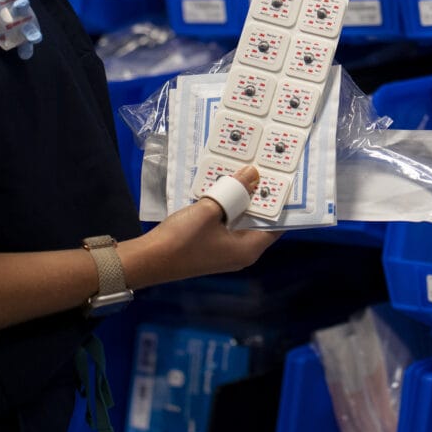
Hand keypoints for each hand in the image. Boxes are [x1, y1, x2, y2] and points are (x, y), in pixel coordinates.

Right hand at [138, 165, 280, 282]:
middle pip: (259, 222)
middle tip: (264, 171)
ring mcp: (226, 252)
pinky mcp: (212, 247)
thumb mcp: (209, 210)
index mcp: (248, 249)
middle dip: (260, 198)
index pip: (276, 225)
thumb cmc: (183, 239)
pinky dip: (228, 208)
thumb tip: (253, 173)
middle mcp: (241, 253)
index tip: (284, 181)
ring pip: (241, 222)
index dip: (280, 204)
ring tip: (246, 174)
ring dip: (242, 201)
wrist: (148, 260)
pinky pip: (227, 225)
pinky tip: (224, 189)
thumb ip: (233, 192)